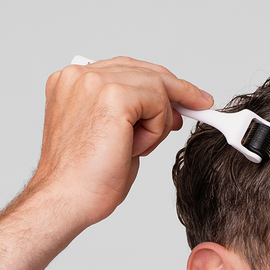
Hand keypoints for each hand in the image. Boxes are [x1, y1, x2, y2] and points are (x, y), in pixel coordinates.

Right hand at [26, 57, 211, 229]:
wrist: (68, 200)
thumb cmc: (85, 179)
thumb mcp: (115, 136)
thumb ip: (136, 116)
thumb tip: (171, 109)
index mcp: (73, 83)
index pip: (126, 70)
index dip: (159, 82)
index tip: (187, 96)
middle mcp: (80, 75)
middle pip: (145, 70)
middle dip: (177, 90)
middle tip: (201, 104)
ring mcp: (94, 81)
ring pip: (155, 86)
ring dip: (157, 123)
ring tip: (135, 149)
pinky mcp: (113, 95)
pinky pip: (158, 102)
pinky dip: (155, 129)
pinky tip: (135, 148)